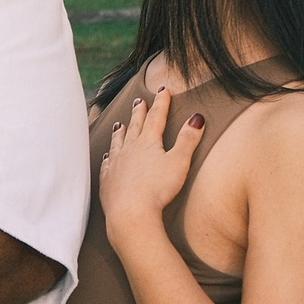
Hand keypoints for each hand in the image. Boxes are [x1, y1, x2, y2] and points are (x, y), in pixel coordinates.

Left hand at [99, 88, 203, 243]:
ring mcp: (116, 164)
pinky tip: (107, 156)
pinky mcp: (108, 181)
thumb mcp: (179, 162)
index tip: (163, 90)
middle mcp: (129, 149)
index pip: (156, 117)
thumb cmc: (158, 189)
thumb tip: (197, 117)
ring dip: (120, 132)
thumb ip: (188, 139)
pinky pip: (107, 164)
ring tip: (120, 124)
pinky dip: (108, 157)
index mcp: (148, 142)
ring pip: (118, 142)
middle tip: (139, 101)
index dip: (161, 103)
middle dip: (139, 112)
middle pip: (135, 126)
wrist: (130, 213)